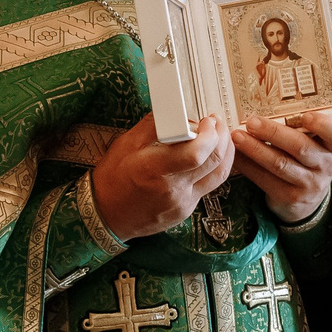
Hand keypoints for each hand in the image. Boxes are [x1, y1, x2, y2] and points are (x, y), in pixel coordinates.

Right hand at [91, 113, 235, 240]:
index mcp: (154, 169)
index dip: (210, 133)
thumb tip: (176, 115)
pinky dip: (214, 168)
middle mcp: (173, 188)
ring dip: (225, 152)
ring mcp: (182, 202)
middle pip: (215, 162)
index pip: (196, 153)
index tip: (207, 121)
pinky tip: (209, 158)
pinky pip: (208, 187)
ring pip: (219, 176)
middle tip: (216, 123)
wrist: (106, 216)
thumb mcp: (124, 145)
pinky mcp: (186, 210)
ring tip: (219, 137)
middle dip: (222, 137)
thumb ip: (152, 127)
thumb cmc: (112, 181)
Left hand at [230, 111, 331, 225]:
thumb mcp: (316, 145)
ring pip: (279, 164)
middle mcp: (326, 166)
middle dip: (273, 133)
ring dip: (255, 149)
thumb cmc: (308, 159)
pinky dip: (248, 166)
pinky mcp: (290, 197)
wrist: (308, 200)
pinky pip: (265, 179)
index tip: (305, 116)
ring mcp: (309, 184)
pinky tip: (236, 155)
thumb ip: (302, 129)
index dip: (323, 125)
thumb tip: (267, 105)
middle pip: (300, 147)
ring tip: (238, 137)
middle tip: (252, 122)